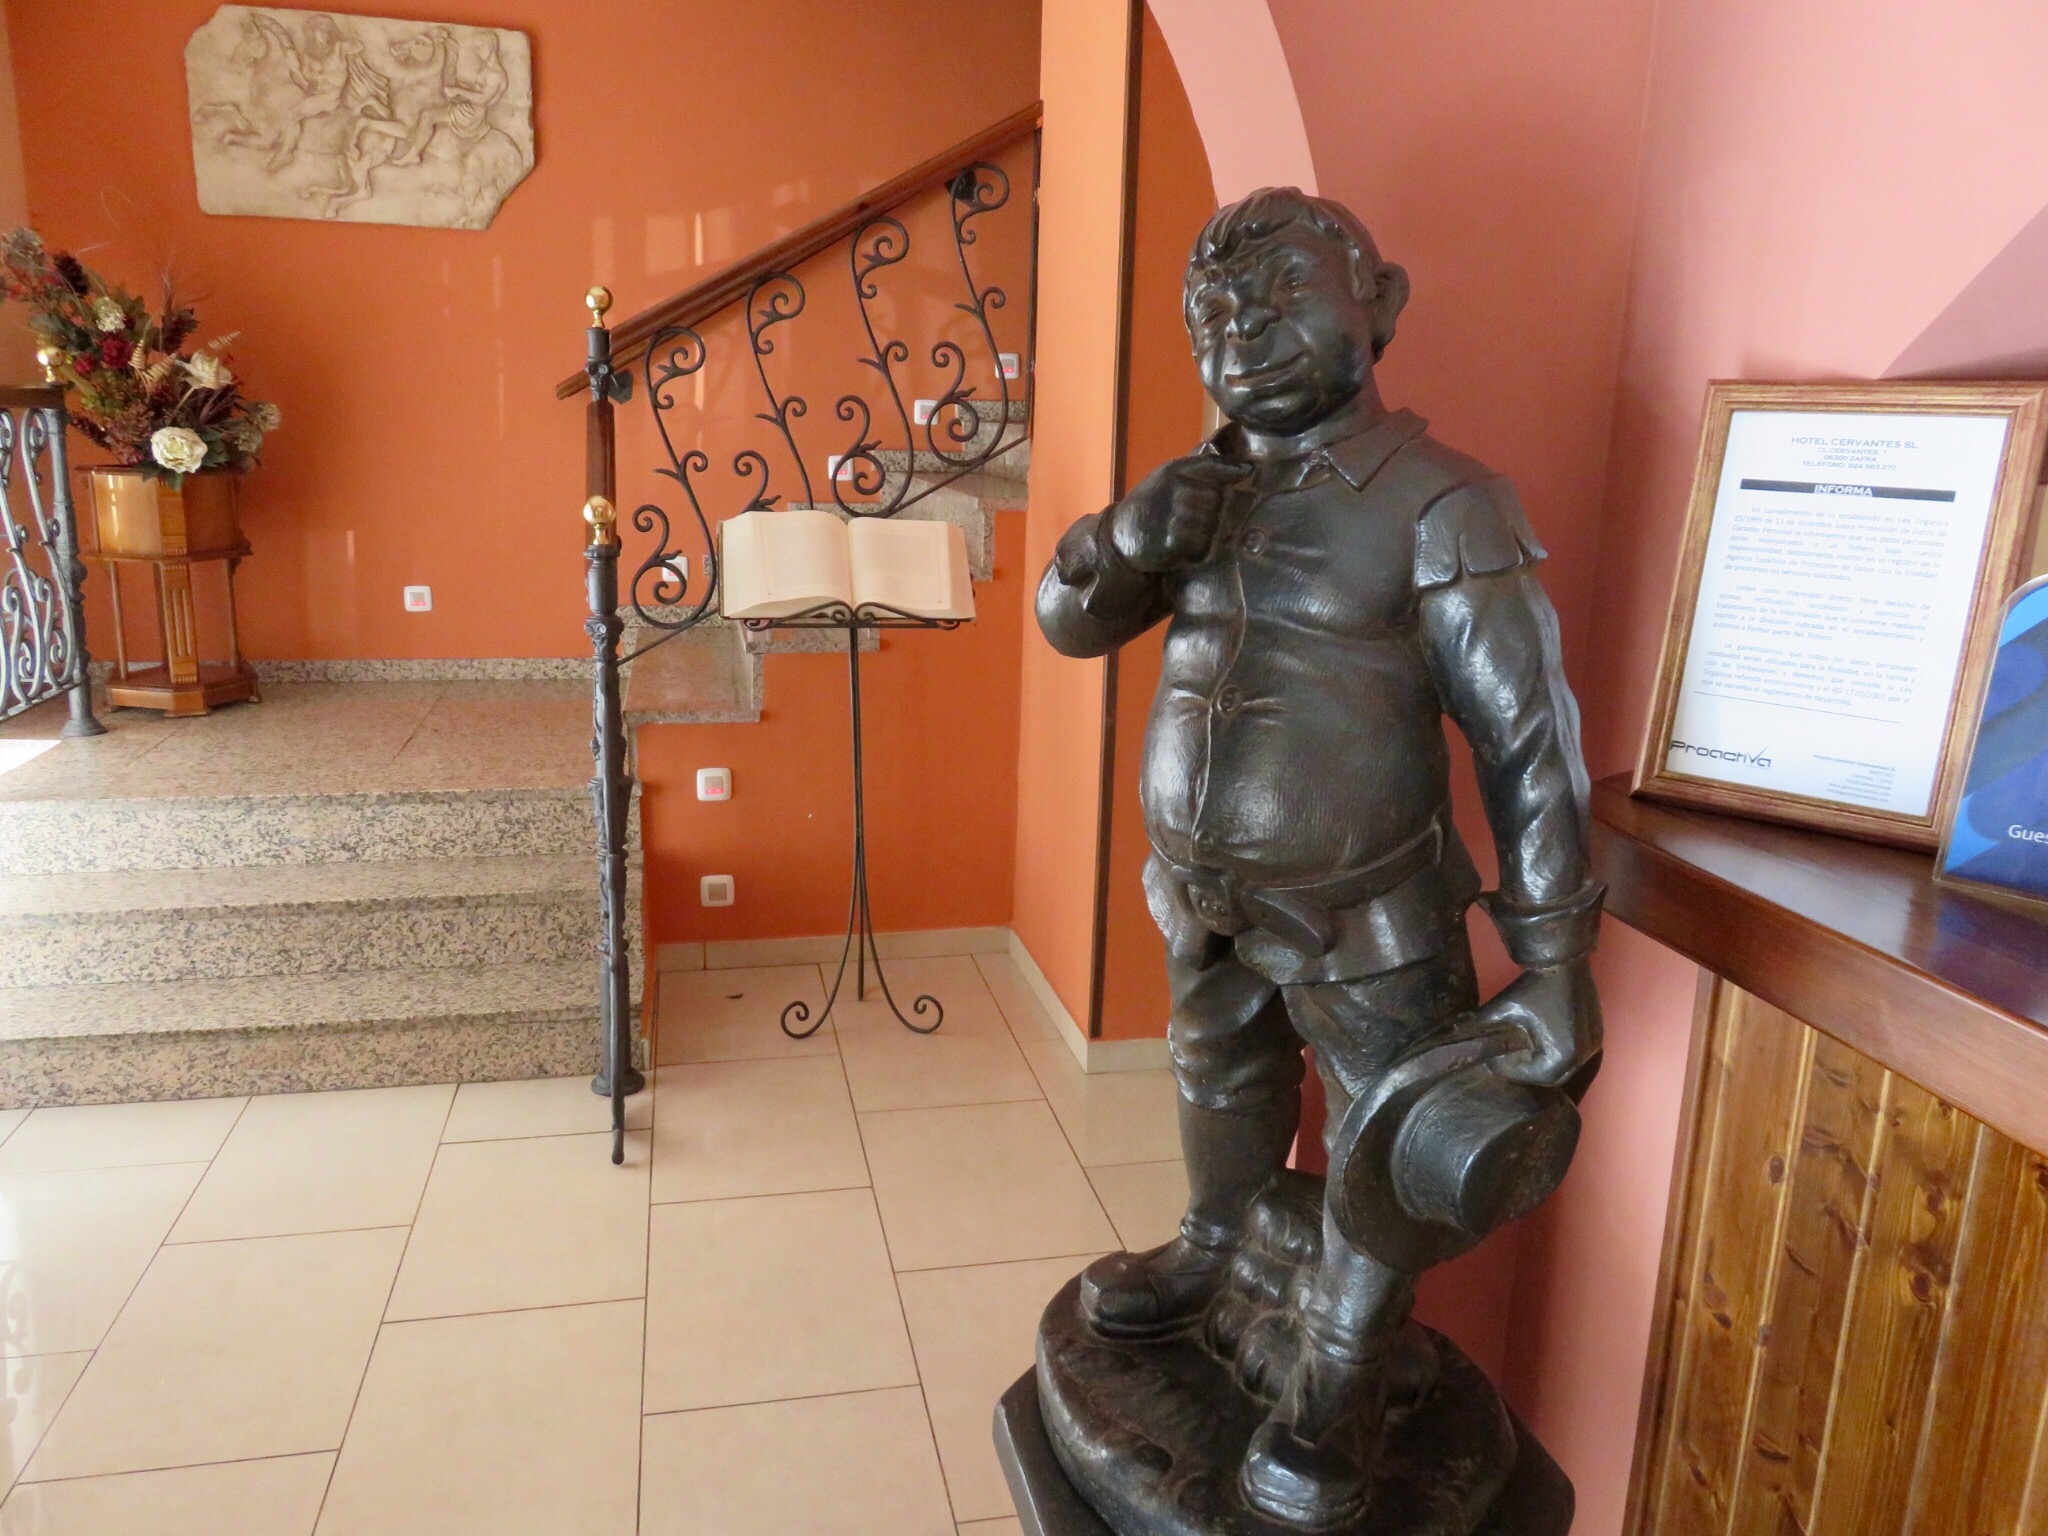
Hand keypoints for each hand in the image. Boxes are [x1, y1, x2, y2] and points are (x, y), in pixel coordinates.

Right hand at [1108, 455, 1251, 572]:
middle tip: (1195, 521)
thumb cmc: (1150, 507)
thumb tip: (1238, 468)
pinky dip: (1197, 549)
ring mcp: (1174, 512)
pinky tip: (1183, 547)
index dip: (1233, 469)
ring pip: (1211, 522)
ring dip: (1205, 532)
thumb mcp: (1166, 480)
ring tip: (1187, 534)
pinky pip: (1201, 544)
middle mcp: (1176, 487)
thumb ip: (1196, 474)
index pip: (1212, 465)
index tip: (1249, 471)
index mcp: (1174, 470)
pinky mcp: (1172, 538)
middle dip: (1213, 512)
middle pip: (1217, 499)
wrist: (1119, 535)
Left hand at [1475, 956, 1600, 1091]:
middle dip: (1528, 1071)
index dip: (1512, 1071)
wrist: (1562, 960)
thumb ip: (1480, 1024)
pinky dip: (1558, 1055)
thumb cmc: (1533, 985)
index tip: (1495, 1061)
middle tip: (1506, 1059)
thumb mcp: (1503, 1007)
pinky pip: (1577, 1056)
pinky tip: (1540, 1043)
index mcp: (1564, 1053)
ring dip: (1544, 1064)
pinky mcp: (1596, 1034)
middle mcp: (1583, 1054)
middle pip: (1552, 1076)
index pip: (1535, 1077)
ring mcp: (1593, 1044)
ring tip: (1521, 1051)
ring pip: (1566, 1067)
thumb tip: (1455, 1033)